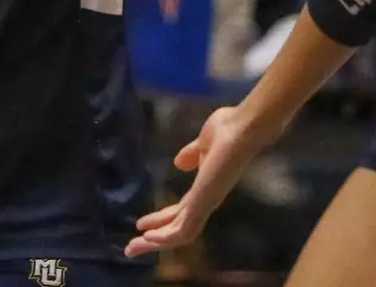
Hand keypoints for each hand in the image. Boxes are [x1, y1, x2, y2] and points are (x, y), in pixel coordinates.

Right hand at [125, 106, 266, 257]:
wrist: (244, 127)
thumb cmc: (228, 129)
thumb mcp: (202, 143)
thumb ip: (191, 154)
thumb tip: (180, 161)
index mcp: (205, 189)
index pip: (180, 213)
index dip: (161, 220)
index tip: (141, 225)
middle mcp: (206, 201)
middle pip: (177, 228)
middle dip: (154, 240)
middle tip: (131, 248)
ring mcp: (206, 203)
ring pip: (179, 234)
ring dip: (155, 243)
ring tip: (133, 247)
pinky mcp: (205, 201)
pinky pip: (185, 228)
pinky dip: (166, 237)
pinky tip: (148, 238)